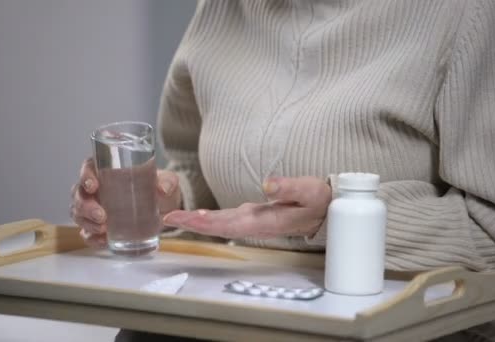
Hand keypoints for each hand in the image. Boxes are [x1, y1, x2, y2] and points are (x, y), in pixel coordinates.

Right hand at [70, 158, 181, 246]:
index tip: (93, 186)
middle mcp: (97, 189)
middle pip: (79, 194)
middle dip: (86, 206)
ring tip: (103, 230)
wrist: (163, 208)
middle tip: (102, 216)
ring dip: (86, 223)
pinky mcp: (98, 227)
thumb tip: (163, 189)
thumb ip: (167, 181)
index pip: (88, 167)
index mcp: (108, 170)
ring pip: (78, 214)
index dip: (85, 176)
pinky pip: (87, 233)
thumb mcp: (167, 181)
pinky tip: (104, 241)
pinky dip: (92, 238)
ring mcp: (94, 208)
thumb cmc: (157, 188)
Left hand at [163, 177, 330, 238]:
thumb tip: (267, 183)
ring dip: (197, 222)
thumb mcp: (310, 191)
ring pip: (220, 224)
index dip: (204, 223)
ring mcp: (253, 221)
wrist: (328, 211)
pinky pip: (227, 220)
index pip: (229, 224)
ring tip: (174, 217)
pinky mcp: (254, 216)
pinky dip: (209, 219)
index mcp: (265, 221)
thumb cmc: (319, 200)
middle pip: (218, 227)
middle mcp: (255, 224)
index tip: (184, 219)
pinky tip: (197, 217)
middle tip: (167, 218)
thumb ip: (290, 186)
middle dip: (191, 223)